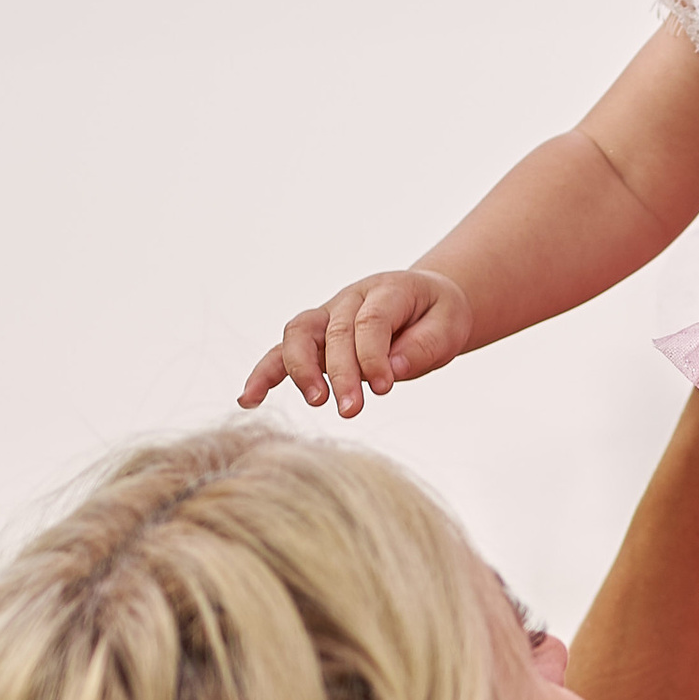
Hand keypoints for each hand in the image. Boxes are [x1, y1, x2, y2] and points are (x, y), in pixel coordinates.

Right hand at [238, 269, 470, 416]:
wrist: (425, 304)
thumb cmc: (437, 317)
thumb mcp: (449, 326)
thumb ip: (424, 346)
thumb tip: (392, 369)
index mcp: (386, 290)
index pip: (370, 321)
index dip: (373, 354)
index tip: (385, 387)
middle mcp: (350, 300)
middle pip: (334, 332)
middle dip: (341, 372)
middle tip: (351, 409)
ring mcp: (327, 317)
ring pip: (299, 334)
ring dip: (301, 369)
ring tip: (316, 401)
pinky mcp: (314, 339)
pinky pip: (282, 352)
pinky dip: (264, 374)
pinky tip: (249, 400)